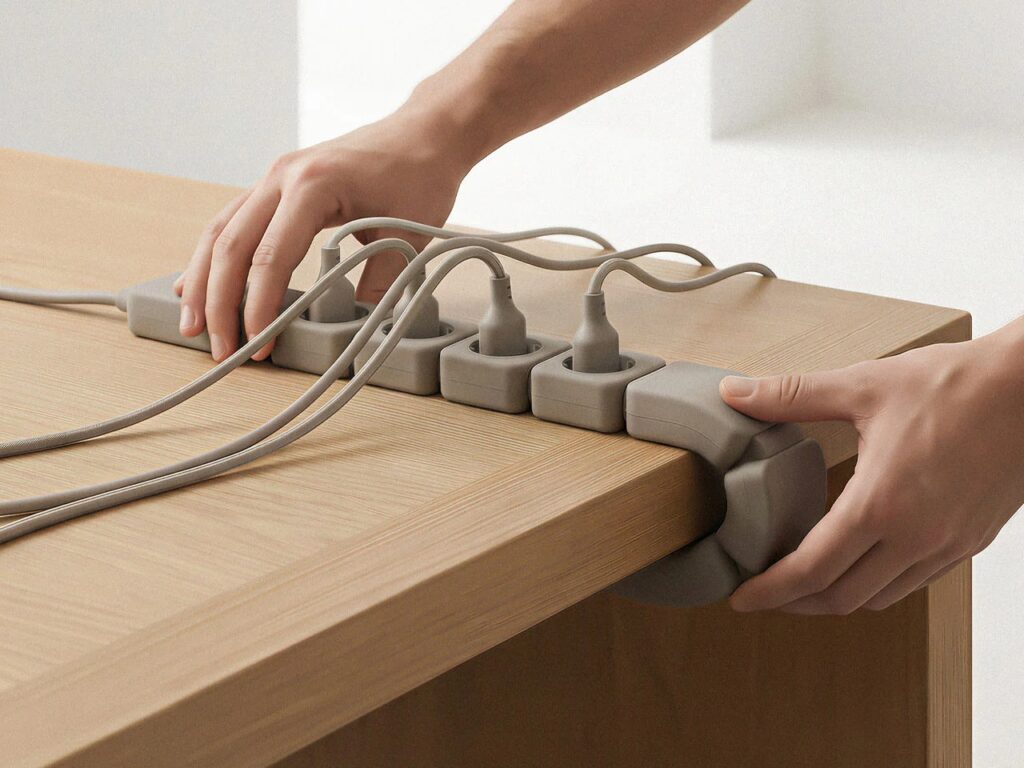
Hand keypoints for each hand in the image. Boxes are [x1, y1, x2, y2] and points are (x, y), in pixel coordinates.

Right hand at [174, 110, 470, 360]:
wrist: (424, 132)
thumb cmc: (420, 175)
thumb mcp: (409, 235)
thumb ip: (381, 282)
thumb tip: (360, 330)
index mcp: (313, 184)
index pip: (270, 256)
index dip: (259, 306)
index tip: (257, 345)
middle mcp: (282, 176)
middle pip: (231, 245)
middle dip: (218, 302)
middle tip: (218, 349)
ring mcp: (274, 178)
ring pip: (220, 231)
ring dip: (202, 281)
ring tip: (192, 326)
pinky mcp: (276, 185)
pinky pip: (232, 222)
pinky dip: (213, 256)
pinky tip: (196, 284)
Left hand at [720, 323, 1023, 614]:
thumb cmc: (953, 383)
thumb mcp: (862, 385)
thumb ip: (790, 395)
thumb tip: (733, 392)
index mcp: (881, 504)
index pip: (811, 571)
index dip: (769, 592)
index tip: (741, 599)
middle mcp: (916, 537)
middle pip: (841, 598)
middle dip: (794, 603)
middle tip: (763, 594)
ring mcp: (948, 545)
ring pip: (880, 598)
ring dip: (836, 598)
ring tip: (804, 580)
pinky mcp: (970, 541)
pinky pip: (915, 583)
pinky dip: (877, 584)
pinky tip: (859, 560)